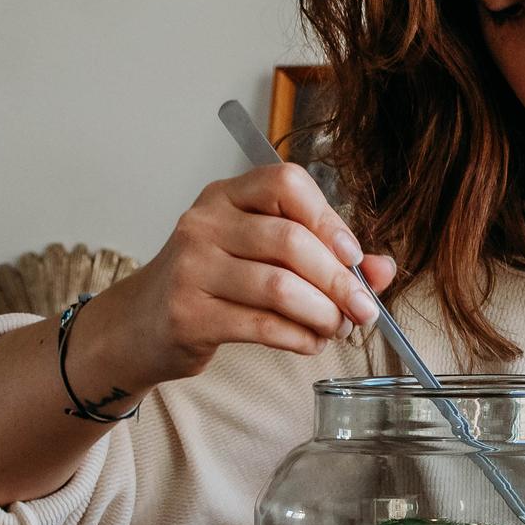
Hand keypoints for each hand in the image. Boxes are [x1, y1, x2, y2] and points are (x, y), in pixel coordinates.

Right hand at [86, 164, 396, 393]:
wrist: (141, 325)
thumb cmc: (211, 284)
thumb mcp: (261, 256)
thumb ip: (325, 257)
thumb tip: (383, 270)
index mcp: (227, 197)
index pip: (285, 182)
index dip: (328, 219)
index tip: (354, 255)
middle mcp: (205, 224)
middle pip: (290, 242)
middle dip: (339, 281)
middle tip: (363, 308)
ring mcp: (192, 268)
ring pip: (280, 287)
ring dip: (322, 314)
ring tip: (336, 328)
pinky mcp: (189, 314)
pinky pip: (261, 326)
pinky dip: (298, 337)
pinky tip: (309, 342)